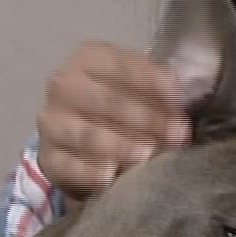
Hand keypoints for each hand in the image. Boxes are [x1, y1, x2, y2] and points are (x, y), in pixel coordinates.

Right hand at [37, 41, 192, 203]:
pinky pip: (68, 165)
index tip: (178, 98)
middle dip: (145, 118)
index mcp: (88, 59)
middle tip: (177, 135)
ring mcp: (52, 122)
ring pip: (85, 133)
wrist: (80, 139)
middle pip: (104, 100)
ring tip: (148, 155)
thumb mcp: (138, 86)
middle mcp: (64, 85)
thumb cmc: (118, 107)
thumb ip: (160, 84)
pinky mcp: (48, 157)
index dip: (151, 81)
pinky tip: (110, 177)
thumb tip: (187, 86)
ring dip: (119, 145)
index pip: (120, 65)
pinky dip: (89, 172)